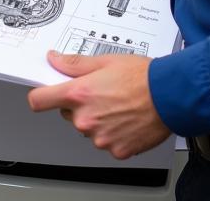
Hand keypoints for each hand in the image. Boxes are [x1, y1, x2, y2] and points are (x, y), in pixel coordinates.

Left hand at [28, 53, 170, 159]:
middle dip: (78, 104)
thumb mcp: (104, 61)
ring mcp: (100, 138)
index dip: (41, 95)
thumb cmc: (142, 77)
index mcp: (79, 94)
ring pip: (87, 128)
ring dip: (96, 119)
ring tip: (117, 105)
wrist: (170, 96)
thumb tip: (55, 60)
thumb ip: (74, 64)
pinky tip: (125, 119)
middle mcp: (85, 119)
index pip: (39, 100)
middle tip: (99, 92)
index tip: (45, 92)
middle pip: (67, 113)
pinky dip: (112, 132)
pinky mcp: (116, 150)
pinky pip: (105, 141)